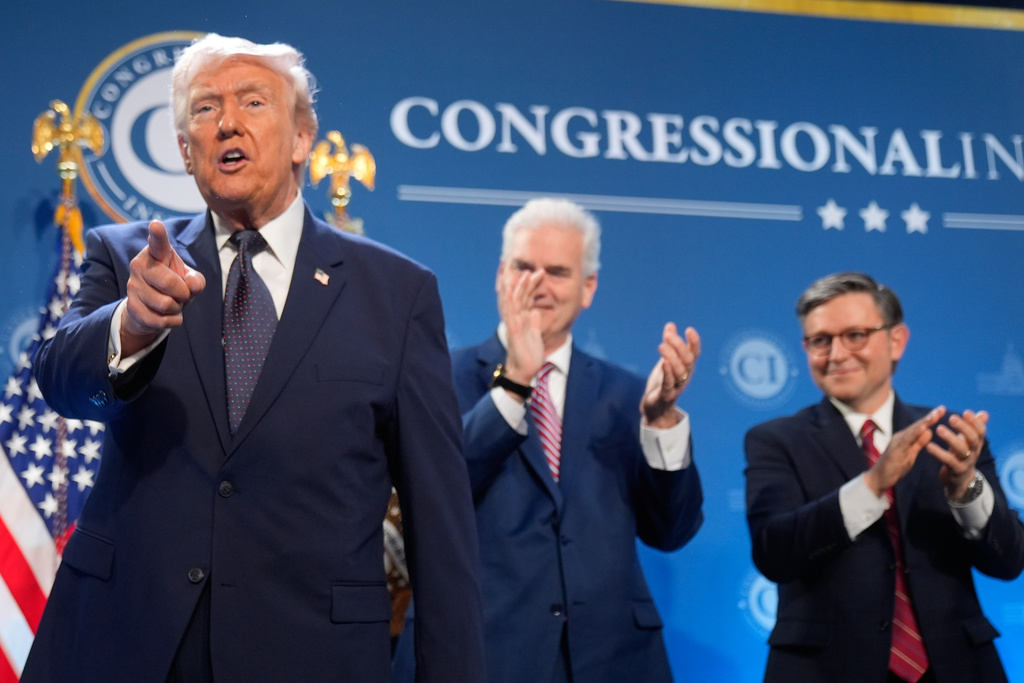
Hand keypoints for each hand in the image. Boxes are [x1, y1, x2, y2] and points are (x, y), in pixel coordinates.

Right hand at [122, 220, 205, 355]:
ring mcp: (133, 286)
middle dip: (183, 293)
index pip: (158, 243)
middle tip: (182, 294)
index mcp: (156, 253)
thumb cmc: (174, 286)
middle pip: (168, 283)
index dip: (158, 234)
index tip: (156, 224)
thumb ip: (196, 280)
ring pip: (165, 304)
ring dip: (177, 308)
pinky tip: (169, 316)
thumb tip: (192, 286)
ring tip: (173, 303)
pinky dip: (172, 321)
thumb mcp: (189, 280)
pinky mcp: (131, 307)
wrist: (153, 308)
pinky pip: (160, 320)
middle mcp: (140, 265)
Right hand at [498, 268, 544, 389]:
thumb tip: (536, 312)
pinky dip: (511, 300)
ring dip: (521, 288)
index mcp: (522, 320)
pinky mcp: (513, 330)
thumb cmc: (528, 355)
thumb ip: (534, 323)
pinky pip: (512, 313)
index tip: (539, 274)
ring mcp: (513, 324)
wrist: (524, 372)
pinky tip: (513, 290)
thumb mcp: (535, 335)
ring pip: (515, 302)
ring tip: (528, 274)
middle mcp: (516, 319)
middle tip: (538, 270)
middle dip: (528, 283)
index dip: (531, 286)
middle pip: (521, 296)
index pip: (526, 299)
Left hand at [641, 323, 699, 427]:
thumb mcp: (665, 361)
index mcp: (686, 367)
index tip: (688, 330)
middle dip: (679, 346)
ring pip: (679, 371)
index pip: (695, 353)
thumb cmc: (662, 382)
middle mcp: (685, 376)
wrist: (656, 408)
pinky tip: (663, 362)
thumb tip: (670, 325)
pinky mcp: (666, 395)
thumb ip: (669, 344)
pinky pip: (669, 383)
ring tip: (661, 345)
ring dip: (671, 357)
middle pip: (688, 360)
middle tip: (667, 335)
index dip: (694, 342)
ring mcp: (677, 387)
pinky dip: (668, 372)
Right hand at [864, 406, 944, 495]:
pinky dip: (915, 433)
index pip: (920, 427)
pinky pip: (907, 441)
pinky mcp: (895, 450)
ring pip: (913, 431)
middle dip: (930, 417)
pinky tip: (924, 428)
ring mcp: (897, 443)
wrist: (878, 478)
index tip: (942, 410)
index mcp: (906, 439)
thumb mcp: (910, 454)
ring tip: (935, 415)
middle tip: (942, 408)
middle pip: (917, 426)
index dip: (931, 418)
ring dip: (924, 422)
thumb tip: (929, 431)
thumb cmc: (894, 468)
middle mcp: (901, 438)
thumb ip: (918, 443)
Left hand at [926, 409, 988, 499]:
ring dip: (950, 438)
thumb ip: (974, 428)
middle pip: (973, 439)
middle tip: (951, 418)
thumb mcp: (968, 442)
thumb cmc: (962, 456)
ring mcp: (966, 462)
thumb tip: (984, 413)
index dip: (975, 422)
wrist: (960, 481)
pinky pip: (949, 461)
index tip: (966, 412)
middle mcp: (974, 452)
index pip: (980, 432)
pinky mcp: (956, 471)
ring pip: (962, 450)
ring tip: (938, 428)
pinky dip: (939, 453)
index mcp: (976, 444)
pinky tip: (929, 446)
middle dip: (964, 428)